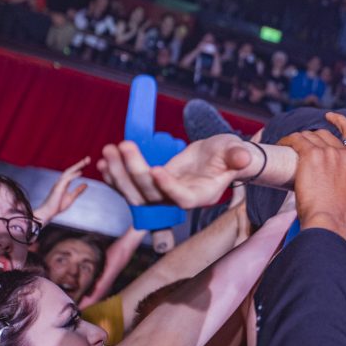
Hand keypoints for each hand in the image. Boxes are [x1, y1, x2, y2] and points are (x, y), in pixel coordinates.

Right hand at [33, 156, 89, 222]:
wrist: (48, 213)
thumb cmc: (57, 206)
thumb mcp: (71, 197)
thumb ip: (78, 190)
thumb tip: (86, 184)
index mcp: (64, 183)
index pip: (72, 172)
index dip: (79, 166)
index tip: (87, 161)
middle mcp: (60, 181)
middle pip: (70, 170)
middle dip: (79, 164)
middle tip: (88, 158)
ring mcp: (58, 184)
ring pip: (68, 172)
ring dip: (77, 166)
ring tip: (85, 162)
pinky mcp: (57, 188)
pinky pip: (66, 179)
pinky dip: (73, 175)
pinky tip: (80, 172)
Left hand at [98, 134, 252, 206]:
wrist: (219, 158)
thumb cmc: (230, 154)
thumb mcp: (235, 151)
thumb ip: (237, 156)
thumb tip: (242, 157)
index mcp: (202, 195)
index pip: (182, 198)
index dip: (167, 187)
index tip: (155, 169)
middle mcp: (180, 200)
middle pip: (153, 194)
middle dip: (134, 170)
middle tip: (122, 145)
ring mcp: (164, 196)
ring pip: (136, 193)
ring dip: (119, 173)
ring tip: (108, 150)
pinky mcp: (152, 188)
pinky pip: (130, 187)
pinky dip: (115, 177)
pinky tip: (103, 163)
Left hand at [279, 113, 345, 240]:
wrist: (328, 220)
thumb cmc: (334, 213)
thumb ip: (341, 176)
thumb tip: (324, 174)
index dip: (340, 122)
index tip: (330, 117)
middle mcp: (345, 154)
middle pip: (324, 135)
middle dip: (310, 139)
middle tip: (298, 147)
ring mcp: (329, 153)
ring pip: (309, 136)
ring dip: (296, 141)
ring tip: (287, 148)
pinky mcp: (311, 154)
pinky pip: (296, 140)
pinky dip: (287, 141)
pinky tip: (281, 144)